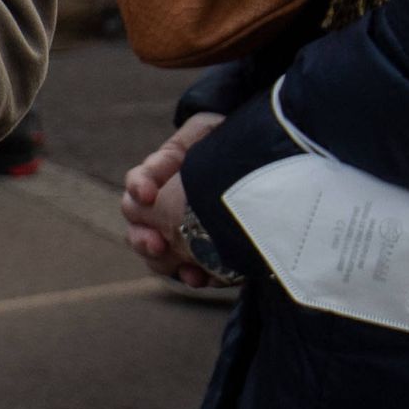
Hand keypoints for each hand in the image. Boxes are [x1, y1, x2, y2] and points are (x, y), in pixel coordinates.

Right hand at [123, 112, 225, 284]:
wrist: (271, 167)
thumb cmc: (236, 140)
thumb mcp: (211, 130)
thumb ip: (191, 137)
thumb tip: (173, 162)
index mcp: (163, 174)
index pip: (138, 181)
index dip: (138, 186)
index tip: (147, 194)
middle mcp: (165, 203)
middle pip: (137, 225)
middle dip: (141, 236)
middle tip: (157, 244)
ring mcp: (182, 229)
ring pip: (154, 251)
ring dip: (161, 260)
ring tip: (182, 268)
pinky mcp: (204, 252)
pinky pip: (185, 270)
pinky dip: (190, 275)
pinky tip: (201, 278)